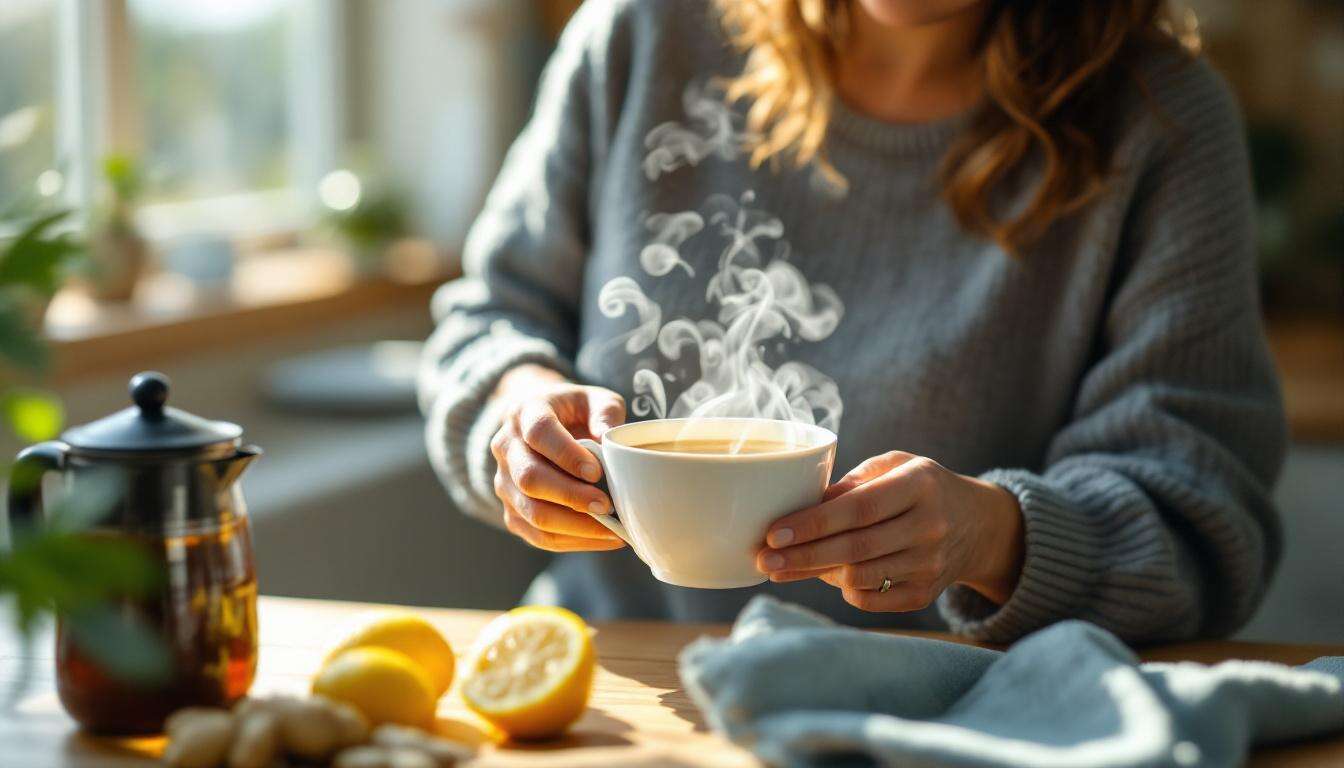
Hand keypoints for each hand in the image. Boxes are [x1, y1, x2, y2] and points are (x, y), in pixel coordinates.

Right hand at [490, 365, 627, 551]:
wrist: (540, 426)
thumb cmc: (574, 412)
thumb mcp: (593, 399)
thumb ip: (605, 412)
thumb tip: (608, 441)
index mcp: (525, 412)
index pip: (538, 433)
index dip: (566, 454)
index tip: (596, 472)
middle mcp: (506, 447)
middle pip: (530, 478)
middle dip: (571, 496)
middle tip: (607, 506)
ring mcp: (504, 482)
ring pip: (532, 512)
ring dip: (574, 525)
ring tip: (612, 528)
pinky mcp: (511, 510)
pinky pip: (537, 535)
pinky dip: (572, 541)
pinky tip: (603, 537)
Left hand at [756, 451, 1023, 611]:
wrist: (978, 525)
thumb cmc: (922, 487)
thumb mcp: (895, 466)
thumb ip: (852, 482)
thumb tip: (803, 503)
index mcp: (919, 485)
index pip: (858, 508)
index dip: (813, 523)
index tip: (773, 533)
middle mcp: (929, 526)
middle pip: (855, 548)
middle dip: (802, 556)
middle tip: (762, 560)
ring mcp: (930, 565)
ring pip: (860, 577)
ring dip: (814, 574)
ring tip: (783, 567)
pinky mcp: (926, 594)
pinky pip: (872, 600)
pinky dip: (843, 589)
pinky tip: (827, 575)